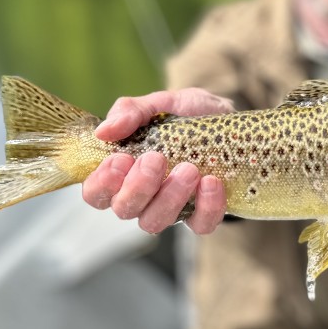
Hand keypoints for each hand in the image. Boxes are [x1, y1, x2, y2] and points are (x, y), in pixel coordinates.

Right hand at [82, 88, 232, 234]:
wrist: (231, 123)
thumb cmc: (185, 116)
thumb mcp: (159, 104)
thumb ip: (130, 112)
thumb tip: (105, 131)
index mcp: (123, 172)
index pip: (96, 193)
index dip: (102, 183)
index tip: (121, 158)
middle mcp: (142, 197)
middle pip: (124, 210)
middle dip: (138, 187)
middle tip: (156, 158)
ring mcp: (171, 209)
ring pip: (156, 221)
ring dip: (169, 197)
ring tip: (189, 169)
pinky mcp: (202, 214)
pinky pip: (199, 225)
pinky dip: (206, 207)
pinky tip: (212, 182)